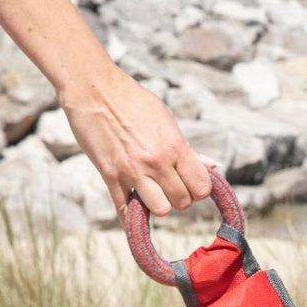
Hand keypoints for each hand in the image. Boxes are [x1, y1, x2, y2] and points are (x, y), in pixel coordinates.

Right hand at [59, 62, 214, 224]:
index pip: (202, 187)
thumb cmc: (132, 100)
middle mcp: (157, 161)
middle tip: (170, 187)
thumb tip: (212, 166)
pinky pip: (124, 209)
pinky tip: (134, 216)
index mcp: (175, 146)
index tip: (190, 184)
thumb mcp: (166, 119)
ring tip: (152, 194)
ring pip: (161, 210)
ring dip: (158, 205)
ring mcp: (133, 170)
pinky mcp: (110, 175)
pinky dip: (130, 218)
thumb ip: (187, 148)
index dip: (198, 190)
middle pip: (183, 202)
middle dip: (179, 198)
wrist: (93, 87)